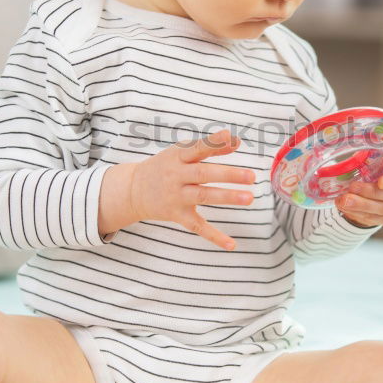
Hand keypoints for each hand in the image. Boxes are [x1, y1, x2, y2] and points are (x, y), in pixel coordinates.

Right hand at [129, 129, 255, 250]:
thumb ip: (209, 147)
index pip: (197, 148)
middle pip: (203, 174)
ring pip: (203, 196)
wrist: (132, 190)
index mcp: (178, 157)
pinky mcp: (177, 215)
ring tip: (249, 198)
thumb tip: (235, 141)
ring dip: (227, 197)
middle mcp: (176, 176)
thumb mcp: (180, 153)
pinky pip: (197, 227)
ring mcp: (176, 197)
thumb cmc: (164, 167)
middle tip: (251, 176)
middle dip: (228, 175)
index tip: (230, 138)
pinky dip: (214, 236)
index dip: (213, 143)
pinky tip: (232, 244)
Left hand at [335, 163, 382, 228]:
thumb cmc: (377, 169)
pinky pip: (371, 218)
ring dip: (361, 205)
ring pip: (380, 210)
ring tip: (344, 200)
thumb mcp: (376, 160)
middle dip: (369, 192)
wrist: (376, 186)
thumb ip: (370, 158)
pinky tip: (344, 207)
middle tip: (352, 187)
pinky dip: (356, 213)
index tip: (381, 182)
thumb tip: (356, 157)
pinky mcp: (382, 218)